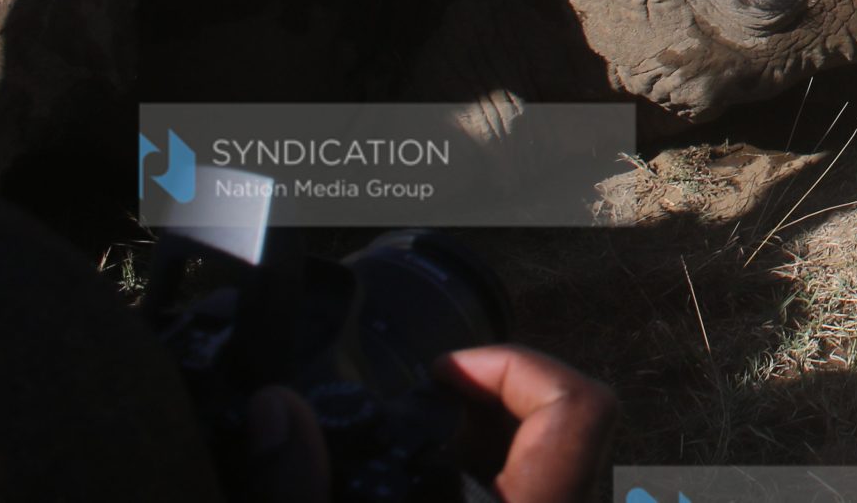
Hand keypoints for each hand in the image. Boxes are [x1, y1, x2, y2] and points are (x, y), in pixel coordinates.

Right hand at [236, 348, 614, 502]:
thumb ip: (298, 490)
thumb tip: (277, 411)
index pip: (580, 405)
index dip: (514, 366)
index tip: (442, 372)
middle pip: (569, 425)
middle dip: (492, 399)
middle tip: (421, 403)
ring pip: (555, 466)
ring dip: (491, 445)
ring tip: (417, 447)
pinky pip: (537, 495)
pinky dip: (493, 482)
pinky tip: (427, 489)